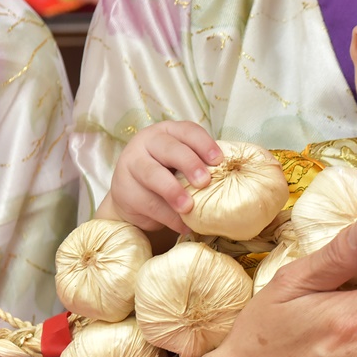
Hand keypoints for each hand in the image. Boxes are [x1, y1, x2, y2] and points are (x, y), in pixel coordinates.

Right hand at [96, 120, 221, 233]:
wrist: (132, 195)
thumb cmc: (168, 174)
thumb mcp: (182, 165)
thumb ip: (201, 166)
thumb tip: (232, 179)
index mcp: (168, 132)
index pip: (187, 131)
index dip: (204, 144)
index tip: (219, 160)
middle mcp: (147, 142)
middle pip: (169, 149)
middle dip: (189, 164)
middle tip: (204, 181)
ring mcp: (132, 164)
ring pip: (152, 174)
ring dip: (173, 192)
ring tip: (189, 208)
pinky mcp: (124, 190)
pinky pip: (147, 203)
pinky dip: (167, 217)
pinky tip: (183, 225)